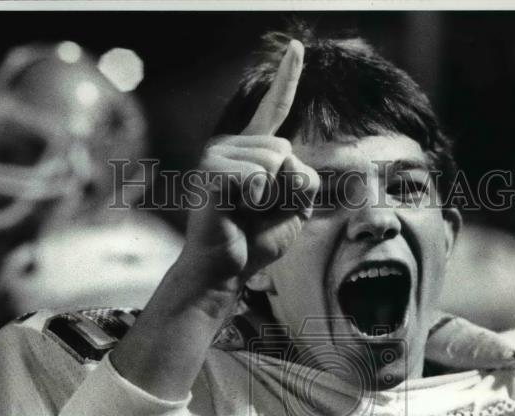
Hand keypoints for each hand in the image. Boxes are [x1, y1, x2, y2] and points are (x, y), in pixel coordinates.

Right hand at [183, 39, 318, 288]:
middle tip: (259, 210)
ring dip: (271, 193)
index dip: (287, 78)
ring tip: (246, 211)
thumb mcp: (295, 208)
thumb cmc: (255, 239)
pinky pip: (258, 175)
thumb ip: (304, 178)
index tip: (296, 47)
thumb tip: (287, 157)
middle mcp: (230, 145)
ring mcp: (217, 154)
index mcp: (251, 150)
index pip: (274, 109)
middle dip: (286, 185)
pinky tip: (236, 211)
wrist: (226, 269)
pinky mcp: (210, 171)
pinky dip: (257, 199)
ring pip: (274, 159)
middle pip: (285, 147)